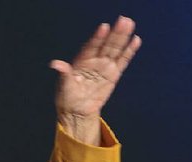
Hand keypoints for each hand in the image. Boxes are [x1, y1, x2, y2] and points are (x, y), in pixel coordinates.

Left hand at [49, 15, 140, 144]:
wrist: (77, 111)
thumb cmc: (67, 97)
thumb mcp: (64, 86)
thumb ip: (64, 74)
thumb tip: (55, 64)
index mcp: (82, 61)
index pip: (91, 46)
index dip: (97, 37)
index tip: (104, 27)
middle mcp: (94, 61)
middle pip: (106, 45)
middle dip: (114, 33)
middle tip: (123, 20)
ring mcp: (104, 67)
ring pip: (115, 50)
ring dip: (123, 37)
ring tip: (129, 24)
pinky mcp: (113, 75)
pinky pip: (122, 61)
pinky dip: (129, 51)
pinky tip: (135, 40)